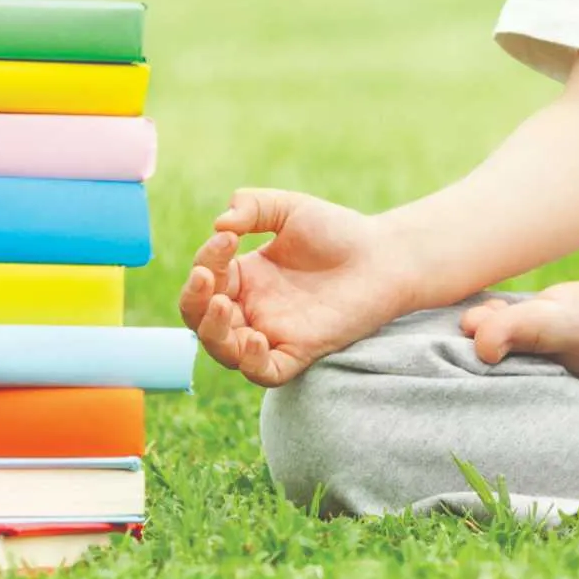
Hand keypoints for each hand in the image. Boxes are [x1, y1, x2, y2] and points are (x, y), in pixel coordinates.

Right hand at [178, 187, 403, 387]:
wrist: (385, 255)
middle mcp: (252, 309)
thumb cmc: (338, 232)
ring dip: (213, 332)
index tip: (227, 237)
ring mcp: (274, 333)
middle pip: (201, 320)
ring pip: (225, 351)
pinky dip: (253, 363)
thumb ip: (253, 205)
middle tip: (205, 277)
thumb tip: (220, 222)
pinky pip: (264, 373)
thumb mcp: (291, 209)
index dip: (205, 261)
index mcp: (244, 277)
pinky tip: (257, 339)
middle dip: (194, 302)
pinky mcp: (299, 352)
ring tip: (222, 306)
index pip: (205, 279)